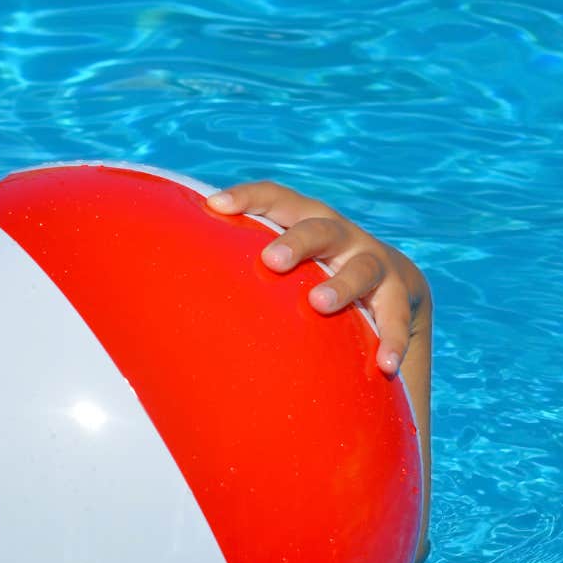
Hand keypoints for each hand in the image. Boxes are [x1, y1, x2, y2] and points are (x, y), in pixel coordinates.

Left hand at [207, 181, 431, 376]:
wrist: (392, 289)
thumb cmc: (309, 279)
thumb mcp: (283, 268)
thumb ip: (239, 266)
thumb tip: (161, 283)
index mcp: (305, 220)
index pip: (277, 197)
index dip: (248, 197)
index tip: (213, 205)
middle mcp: (341, 236)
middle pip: (319, 227)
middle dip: (296, 241)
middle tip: (270, 260)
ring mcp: (374, 263)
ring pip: (362, 267)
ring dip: (341, 285)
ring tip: (319, 303)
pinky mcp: (401, 296)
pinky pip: (396, 318)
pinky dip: (390, 339)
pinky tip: (384, 364)